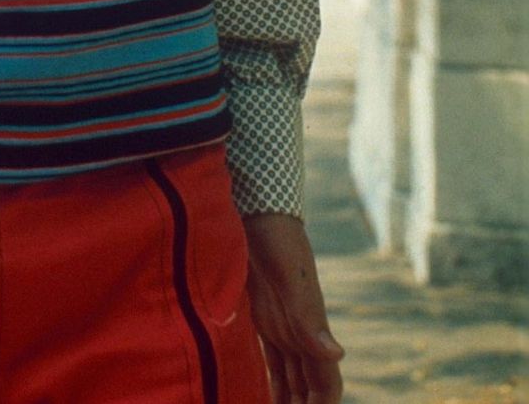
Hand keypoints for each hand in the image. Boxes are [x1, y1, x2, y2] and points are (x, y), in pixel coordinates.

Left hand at [242, 213, 344, 403]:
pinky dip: (273, 383)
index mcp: (313, 328)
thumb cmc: (279, 241)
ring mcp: (285, 327)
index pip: (326, 383)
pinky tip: (266, 396)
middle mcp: (303, 333)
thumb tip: (338, 354)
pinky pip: (274, 361)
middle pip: (311, 386)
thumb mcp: (292, 279)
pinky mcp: (265, 318)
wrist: (260, 213)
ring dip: (291, 400)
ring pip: (294, 378)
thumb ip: (310, 319)